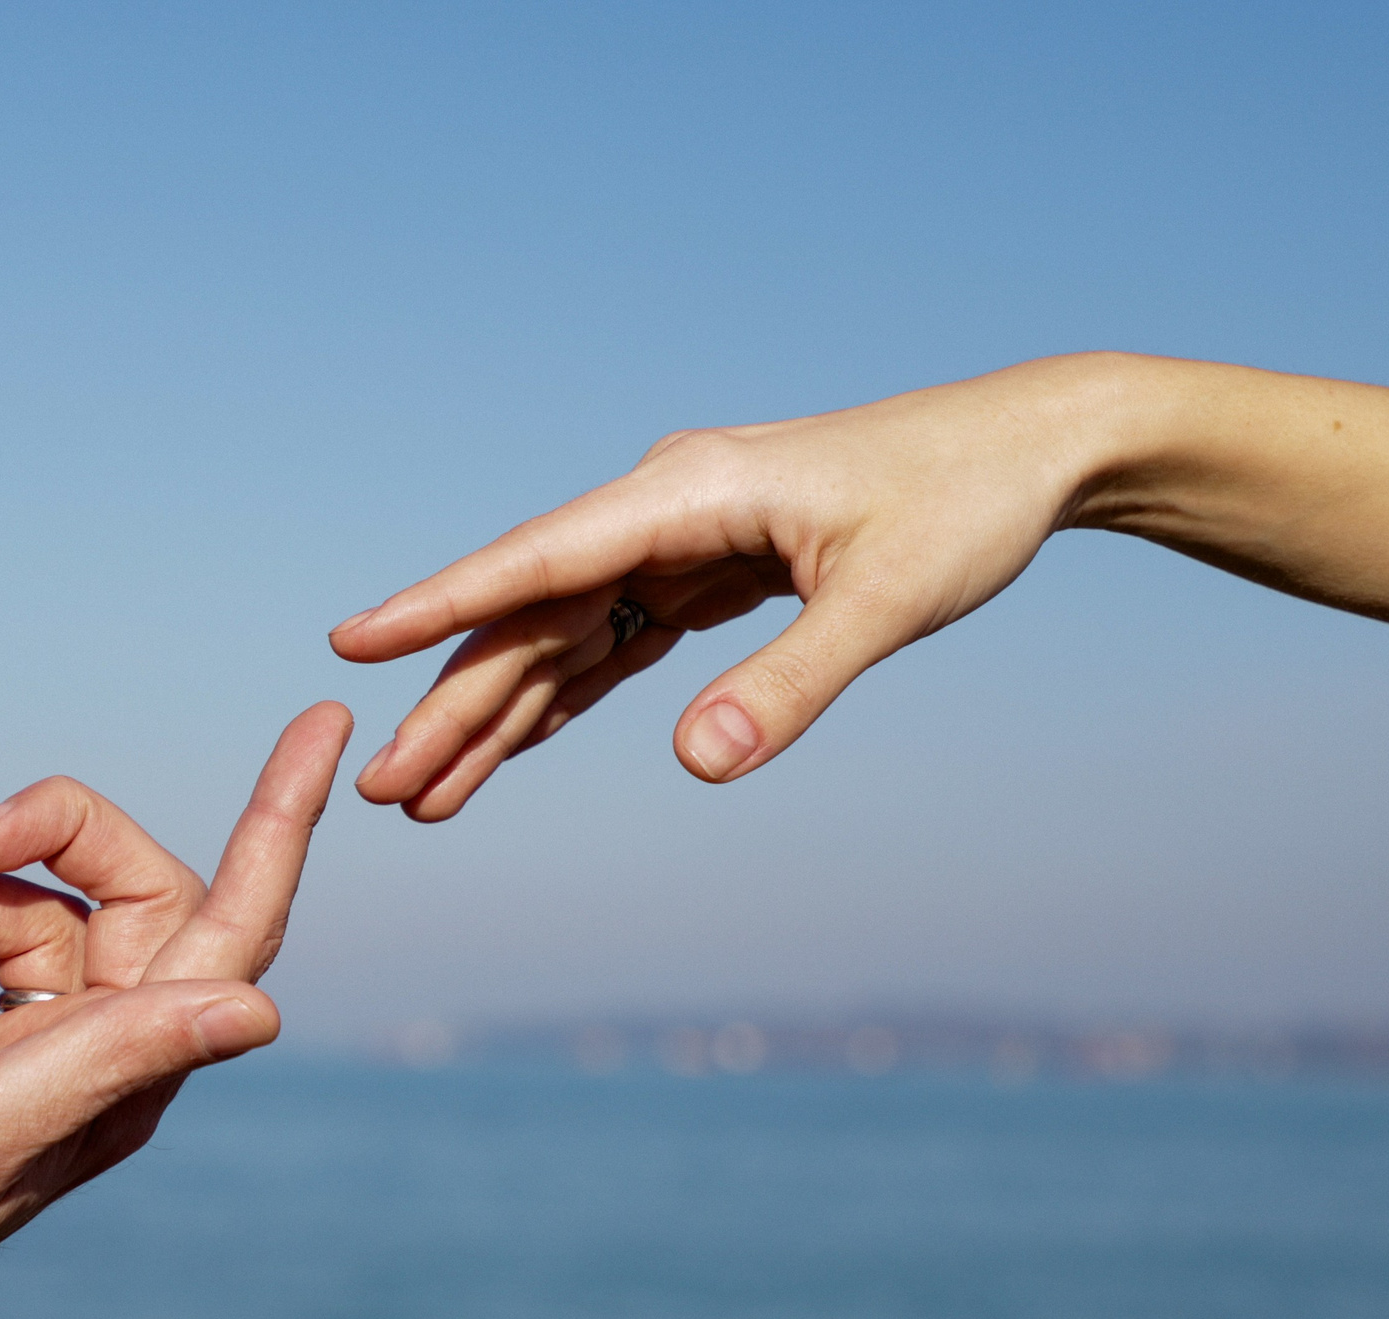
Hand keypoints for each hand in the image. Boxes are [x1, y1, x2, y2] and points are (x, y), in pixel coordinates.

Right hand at [0, 702, 354, 1318]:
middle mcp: (92, 1059)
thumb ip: (114, 1054)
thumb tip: (262, 1013)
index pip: (237, 924)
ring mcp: (20, 1051)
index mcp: (128, 1076)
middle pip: (118, 888)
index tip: (325, 720)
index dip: (282, 821)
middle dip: (44, 840)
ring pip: (16, 910)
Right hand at [329, 356, 1109, 818]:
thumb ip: (791, 683)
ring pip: (563, 637)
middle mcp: (664, 509)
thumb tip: (694, 765)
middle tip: (381, 790)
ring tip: (426, 798)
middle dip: (454, 704)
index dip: (441, 607)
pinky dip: (565, 700)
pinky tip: (512, 751)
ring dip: (498, 715)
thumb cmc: (967, 505)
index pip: (536, 561)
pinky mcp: (710, 571)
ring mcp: (682, 540)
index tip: (354, 644)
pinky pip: (615, 642)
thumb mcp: (889, 600)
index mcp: (686, 492)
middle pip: (533, 617)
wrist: (1035, 450)